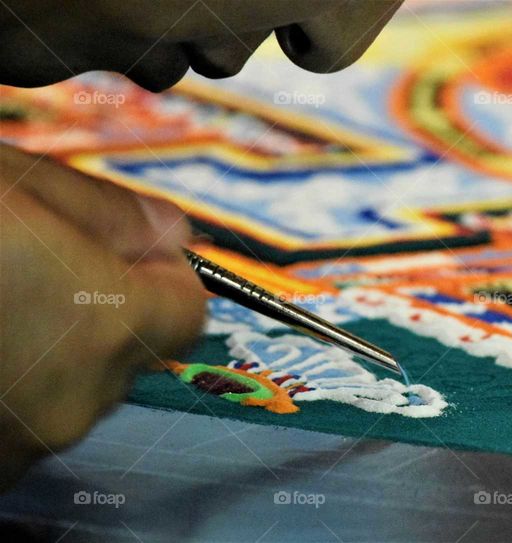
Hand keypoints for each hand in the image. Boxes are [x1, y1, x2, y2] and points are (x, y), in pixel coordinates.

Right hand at [0, 144, 205, 486]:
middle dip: (101, 304)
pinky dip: (15, 380)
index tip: (116, 243)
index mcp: (104, 323)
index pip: (192, 304)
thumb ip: (112, 209)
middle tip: (35, 263)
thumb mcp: (14, 184)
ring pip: (79, 385)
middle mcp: (76, 400)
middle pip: (137, 347)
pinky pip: (31, 415)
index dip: (160, 267)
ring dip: (54, 345)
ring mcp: (25, 444)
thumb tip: (175, 229)